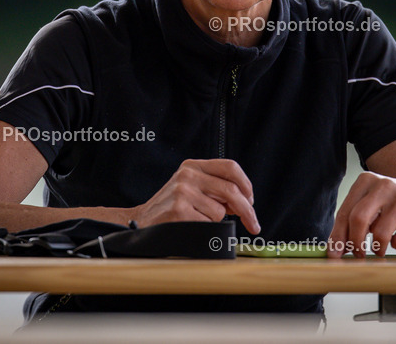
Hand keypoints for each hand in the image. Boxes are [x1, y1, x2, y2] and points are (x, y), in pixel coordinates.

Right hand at [130, 159, 260, 233]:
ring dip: (215, 220)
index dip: (246, 184)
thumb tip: (245, 202)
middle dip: (247, 210)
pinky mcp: (180, 211)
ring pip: (220, 211)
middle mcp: (188, 175)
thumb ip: (215, 189)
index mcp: (193, 165)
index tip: (252, 200)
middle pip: (231, 191)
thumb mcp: (191, 187)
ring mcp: (183, 192)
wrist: (142, 221)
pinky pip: (208, 224)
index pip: (230, 167)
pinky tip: (190, 225)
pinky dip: (205, 229)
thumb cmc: (171, 207)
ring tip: (196, 218)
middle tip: (253, 224)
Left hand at [328, 172, 395, 257]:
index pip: (344, 212)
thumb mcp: (370, 206)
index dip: (337, 236)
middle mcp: (383, 184)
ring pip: (380, 233)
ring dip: (377, 248)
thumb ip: (351, 223)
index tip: (334, 254)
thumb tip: (334, 250)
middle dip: (355, 243)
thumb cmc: (391, 205)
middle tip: (358, 255)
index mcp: (365, 181)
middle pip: (358, 219)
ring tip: (379, 249)